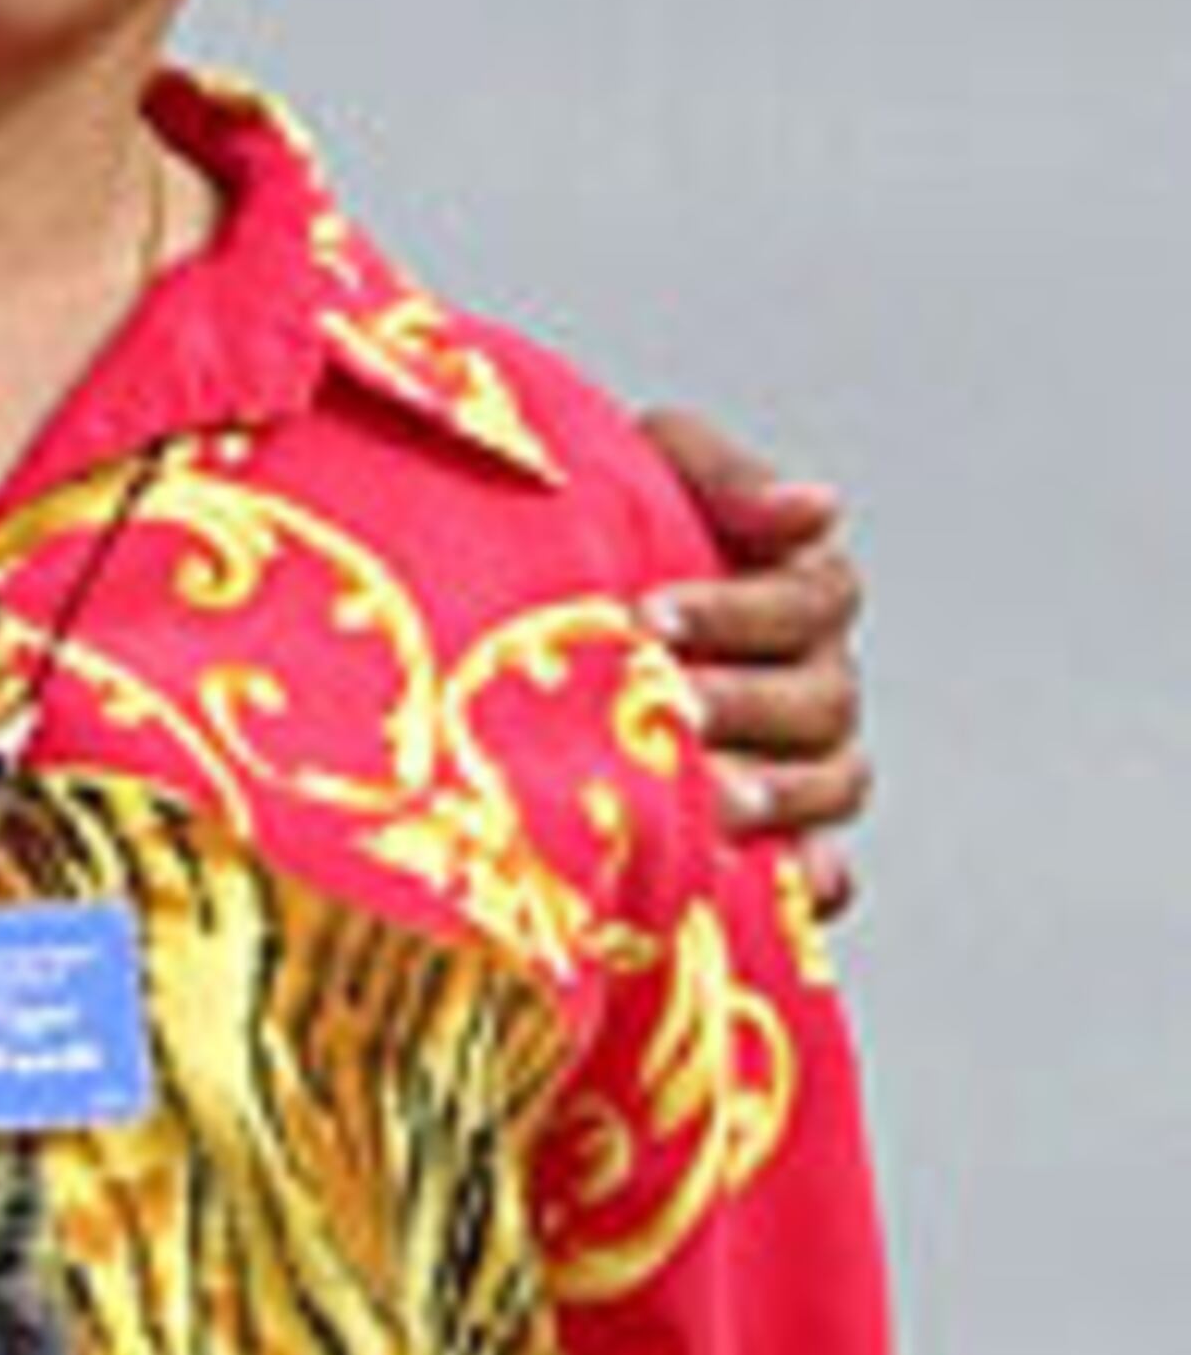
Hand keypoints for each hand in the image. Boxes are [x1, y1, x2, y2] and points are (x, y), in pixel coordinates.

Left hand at [636, 407, 868, 916]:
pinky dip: (807, 879)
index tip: (649, 614)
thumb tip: (819, 505)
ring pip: (832, 785)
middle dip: (743, 705)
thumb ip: (722, 475)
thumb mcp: (648, 471)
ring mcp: (802, 764)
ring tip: (709, 800)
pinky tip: (782, 883)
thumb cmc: (600, 530)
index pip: (808, 601)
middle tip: (670, 710)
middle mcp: (815, 679)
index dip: (737, 610)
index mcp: (799, 593)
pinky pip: (816, 870)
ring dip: (777, 795)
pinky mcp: (771, 840)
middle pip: (823, 701)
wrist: (523, 608)